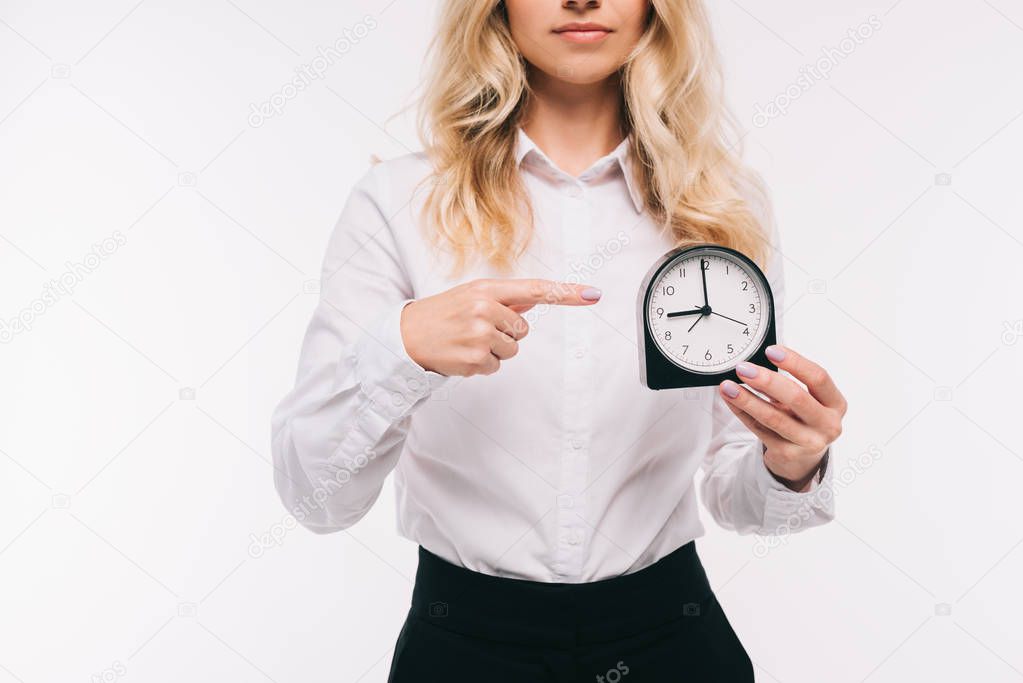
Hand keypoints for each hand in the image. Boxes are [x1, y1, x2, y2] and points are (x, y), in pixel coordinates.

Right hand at [400, 278, 601, 376]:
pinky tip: (462, 355)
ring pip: (512, 350)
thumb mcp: (470, 296)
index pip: (535, 289)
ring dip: (493, 351)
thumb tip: (532, 300)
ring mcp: (481, 334)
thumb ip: (503, 300)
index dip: (567, 293)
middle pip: (522, 330)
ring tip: (466, 342)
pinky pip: (496, 366)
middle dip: (504, 334)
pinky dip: (482, 365)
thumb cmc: (440, 315)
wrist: (406, 336)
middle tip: (474, 330)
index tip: (594, 294)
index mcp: (486, 289)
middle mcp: (485, 308)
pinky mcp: (476, 358)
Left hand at [719, 344, 846, 489]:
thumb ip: (790, 381)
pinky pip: (759, 430)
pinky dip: (742, 413)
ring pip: (773, 418)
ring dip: (747, 399)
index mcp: (836, 404)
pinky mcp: (787, 454)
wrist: (803, 457)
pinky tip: (730, 400)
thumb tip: (757, 361)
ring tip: (728, 386)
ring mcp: (808, 443)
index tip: (771, 350)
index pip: (819, 378)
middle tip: (744, 368)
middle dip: (767, 381)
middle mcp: (828, 425)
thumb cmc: (804, 418)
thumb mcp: (807, 399)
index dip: (795, 362)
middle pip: (796, 398)